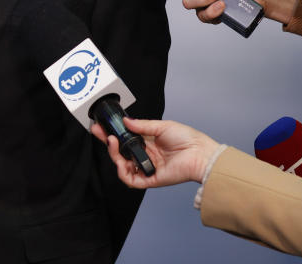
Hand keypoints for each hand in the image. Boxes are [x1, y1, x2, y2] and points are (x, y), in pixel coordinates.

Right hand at [92, 118, 220, 188]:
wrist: (200, 153)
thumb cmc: (187, 139)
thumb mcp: (161, 126)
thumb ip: (142, 125)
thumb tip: (126, 121)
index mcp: (147, 142)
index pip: (125, 139)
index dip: (112, 134)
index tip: (101, 127)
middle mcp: (145, 155)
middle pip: (121, 153)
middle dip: (108, 143)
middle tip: (101, 133)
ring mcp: (147, 168)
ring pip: (122, 166)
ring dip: (114, 155)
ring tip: (113, 143)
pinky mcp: (150, 179)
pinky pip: (131, 180)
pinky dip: (123, 172)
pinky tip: (121, 161)